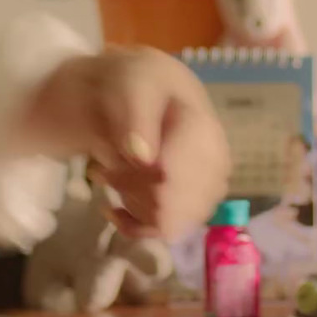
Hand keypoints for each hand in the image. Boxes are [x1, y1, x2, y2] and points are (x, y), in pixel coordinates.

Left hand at [22, 46, 229, 240]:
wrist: (147, 91)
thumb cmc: (140, 83)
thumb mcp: (133, 84)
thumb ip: (138, 117)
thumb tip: (143, 159)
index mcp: (204, 133)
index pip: (171, 180)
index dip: (132, 182)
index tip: (103, 168)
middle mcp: (215, 166)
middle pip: (167, 206)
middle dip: (128, 192)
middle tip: (102, 170)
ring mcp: (207, 190)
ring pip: (166, 222)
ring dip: (131, 204)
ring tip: (109, 175)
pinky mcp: (194, 205)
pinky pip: (167, 232)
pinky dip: (135, 226)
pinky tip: (114, 208)